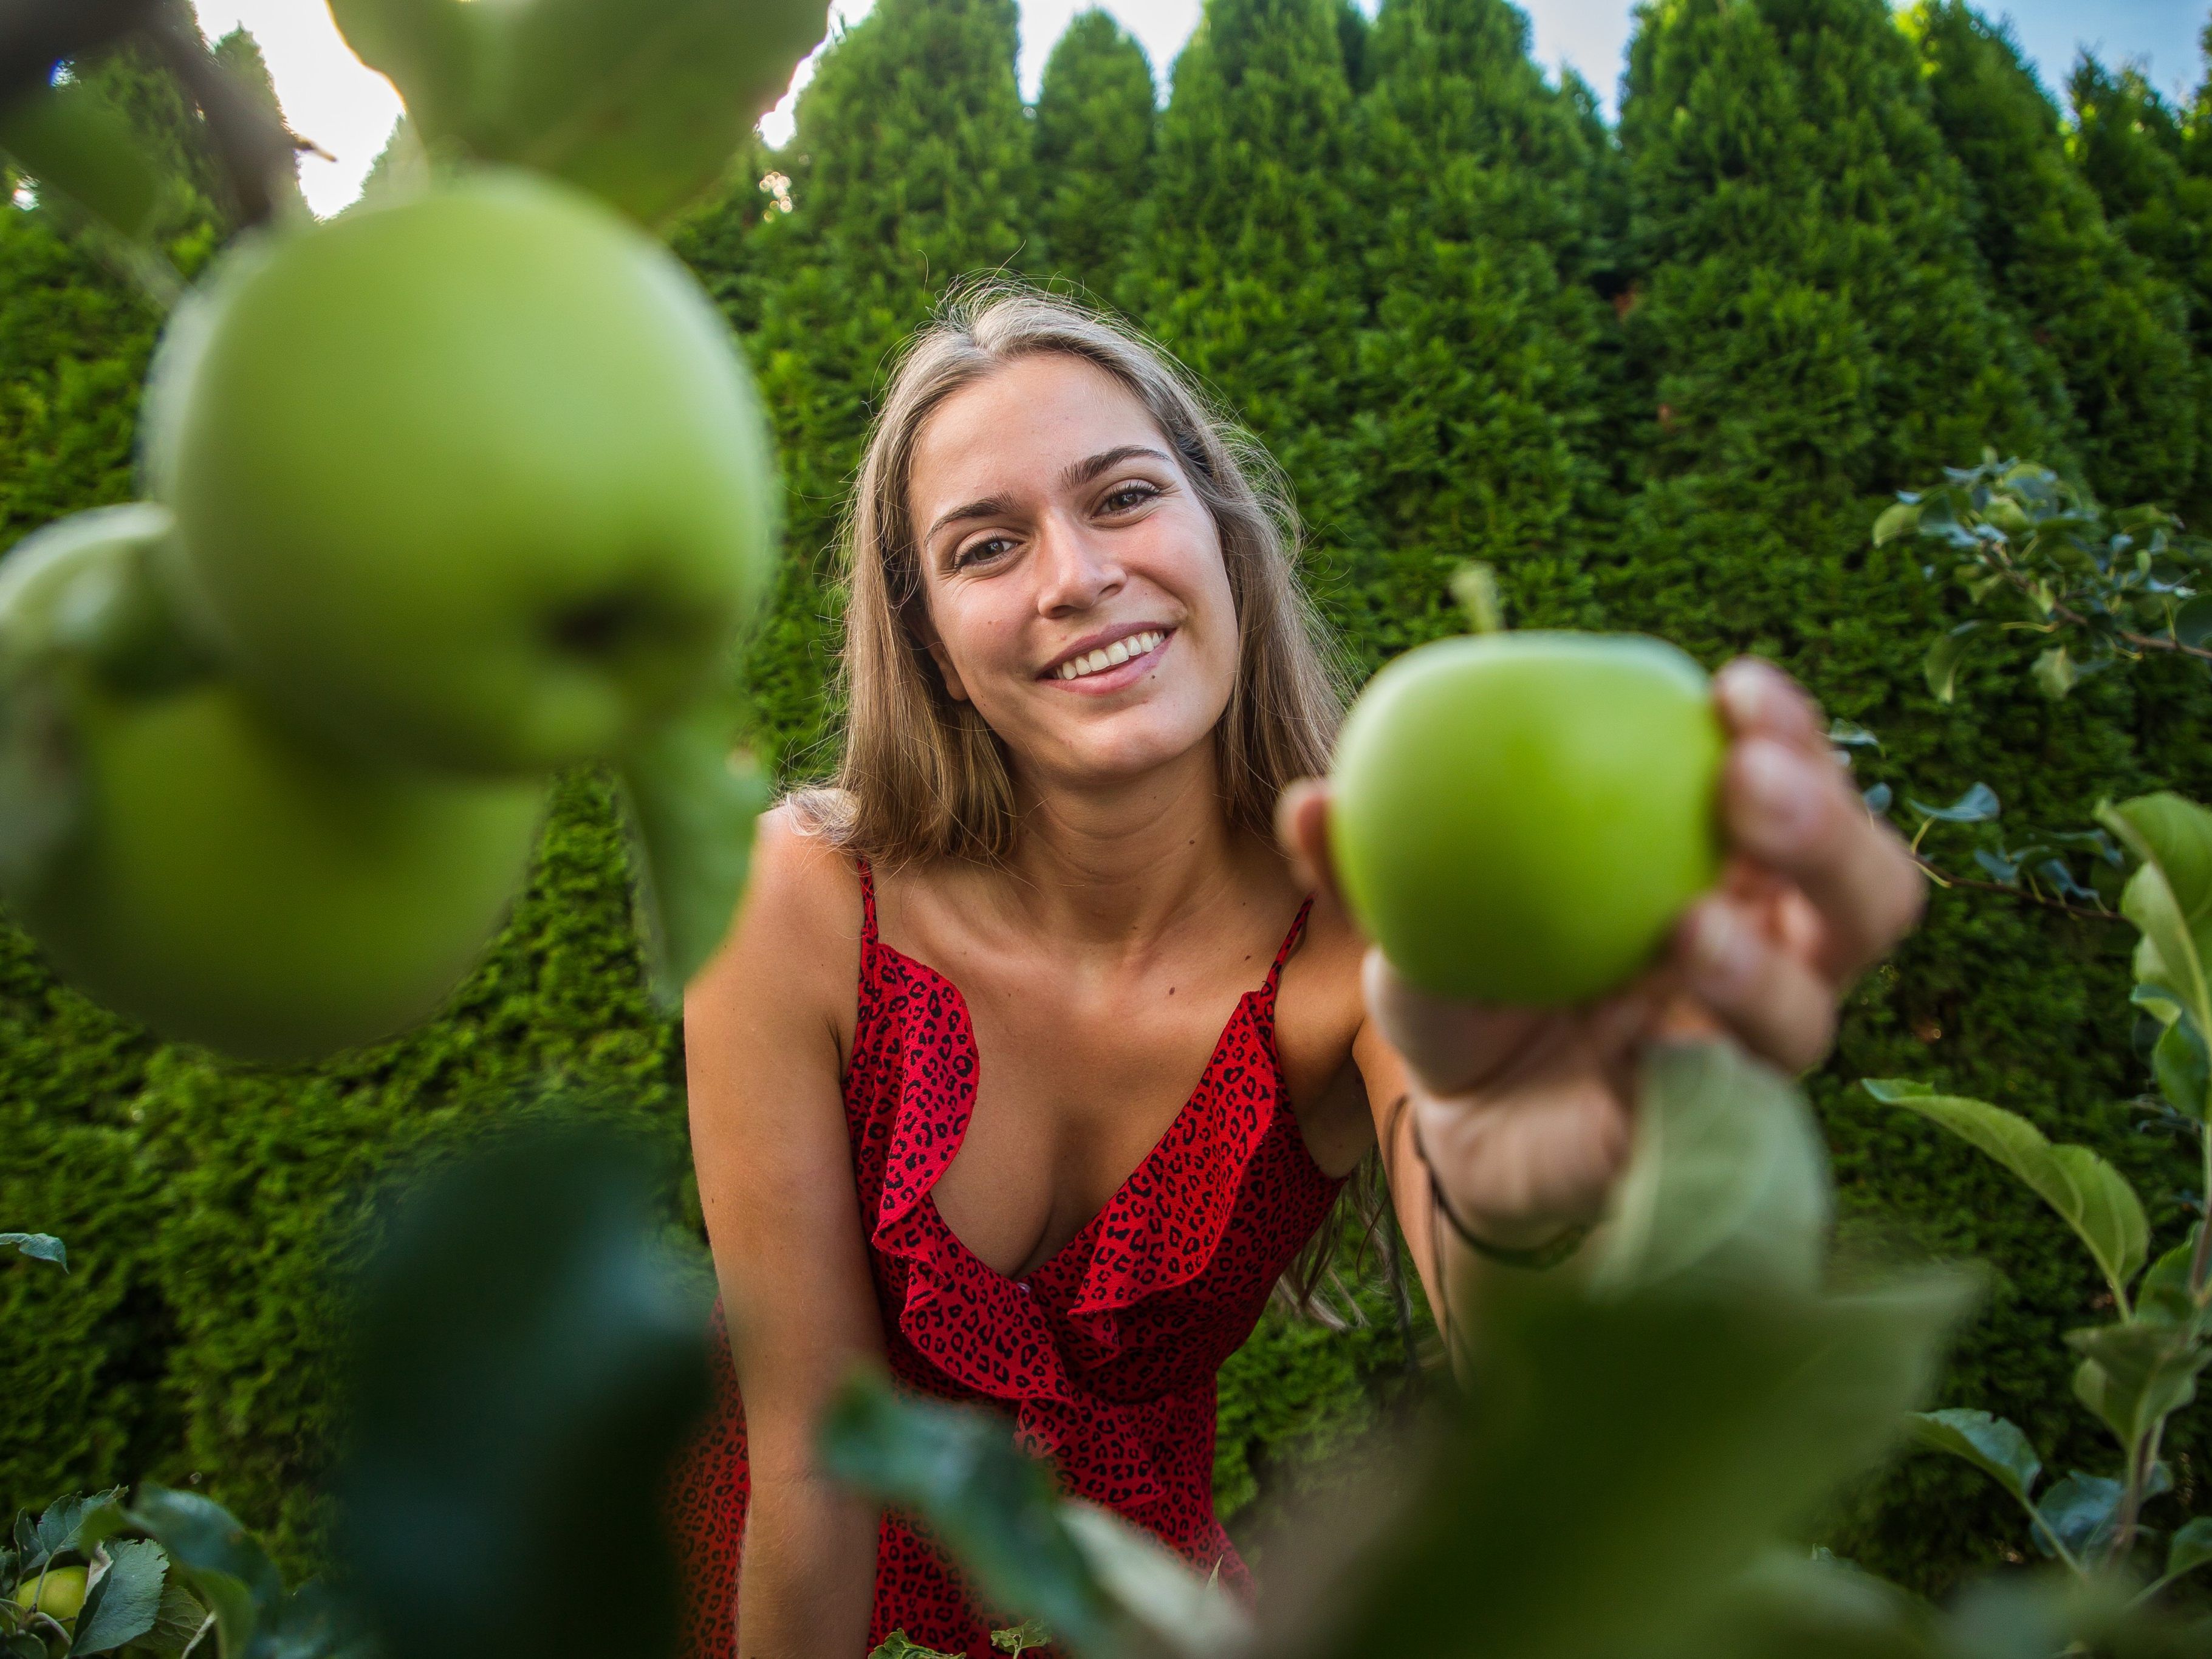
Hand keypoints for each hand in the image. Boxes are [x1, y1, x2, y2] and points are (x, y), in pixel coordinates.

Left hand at [1279, 656, 1924, 1244]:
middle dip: (1825, 827)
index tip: (1734, 688)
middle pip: (1865, 893)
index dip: (1793, 734)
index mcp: (1720, 866)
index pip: (1797, 783)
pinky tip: (1643, 1059)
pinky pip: (1728, 1119)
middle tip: (1745, 785)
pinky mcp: (1713, 1147)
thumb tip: (1310, 802)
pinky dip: (1692, 1082)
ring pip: (1816, 1010)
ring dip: (1766, 962)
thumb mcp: (1414, 913)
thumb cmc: (1465, 983)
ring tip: (1690, 930)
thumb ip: (1369, 860)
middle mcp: (1768, 956)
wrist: (1462, 1126)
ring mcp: (1747, 1057)